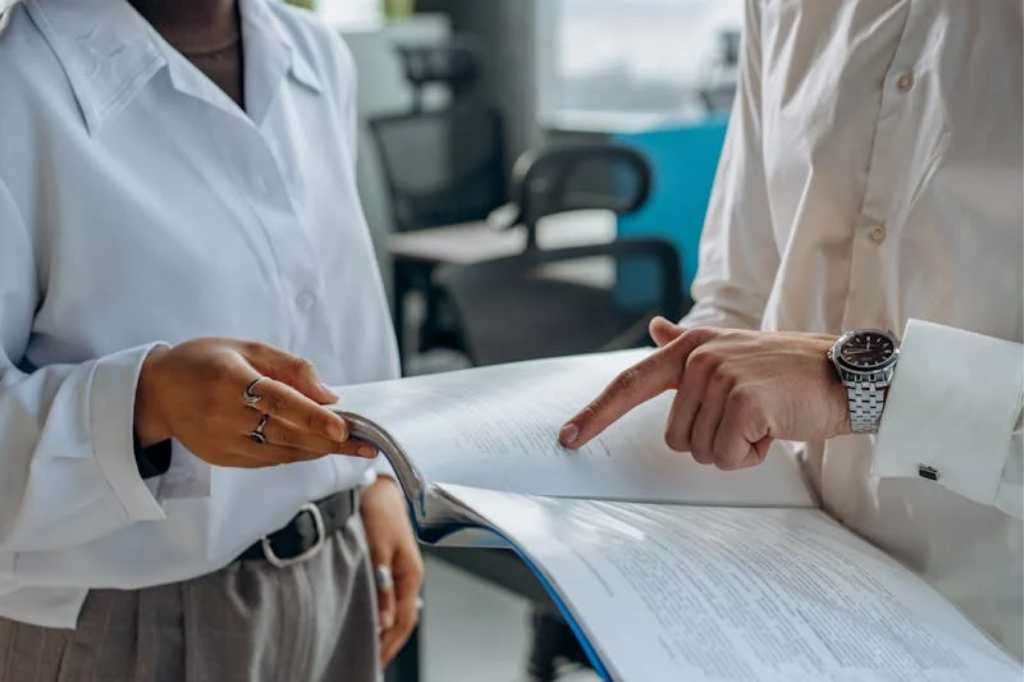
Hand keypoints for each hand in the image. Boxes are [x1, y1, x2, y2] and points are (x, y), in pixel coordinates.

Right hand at [134, 339, 375, 467]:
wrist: (156, 393)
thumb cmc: (205, 362)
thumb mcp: (247, 348)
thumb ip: (290, 368)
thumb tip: (328, 395)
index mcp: (229, 380)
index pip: (279, 401)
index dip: (313, 416)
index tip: (343, 427)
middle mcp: (224, 415)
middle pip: (287, 433)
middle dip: (331, 441)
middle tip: (367, 444)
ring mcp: (222, 441)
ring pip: (282, 452)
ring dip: (319, 449)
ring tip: (351, 445)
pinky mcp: (223, 458)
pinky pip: (269, 460)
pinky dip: (297, 453)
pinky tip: (317, 447)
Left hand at [361, 476, 423, 667]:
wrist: (375, 482)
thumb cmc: (379, 509)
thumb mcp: (378, 549)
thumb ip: (382, 587)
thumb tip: (384, 622)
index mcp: (412, 573)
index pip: (404, 619)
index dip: (391, 643)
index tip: (375, 661)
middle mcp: (409, 573)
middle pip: (403, 617)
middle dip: (389, 641)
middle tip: (371, 661)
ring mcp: (399, 568)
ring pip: (396, 607)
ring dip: (385, 627)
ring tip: (371, 646)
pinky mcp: (388, 561)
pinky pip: (389, 595)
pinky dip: (381, 611)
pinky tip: (372, 618)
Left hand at [560, 318, 849, 469]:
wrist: (846, 374)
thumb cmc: (788, 371)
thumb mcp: (733, 349)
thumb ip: (687, 344)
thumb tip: (656, 327)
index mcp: (690, 348)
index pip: (630, 383)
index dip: (597, 413)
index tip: (569, 436)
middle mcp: (699, 358)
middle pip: (674, 437)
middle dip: (712, 440)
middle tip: (749, 418)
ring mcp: (721, 377)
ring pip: (700, 451)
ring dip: (734, 448)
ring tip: (764, 419)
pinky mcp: (744, 401)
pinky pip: (727, 456)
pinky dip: (752, 454)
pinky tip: (775, 428)